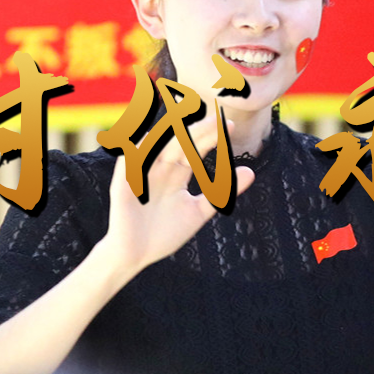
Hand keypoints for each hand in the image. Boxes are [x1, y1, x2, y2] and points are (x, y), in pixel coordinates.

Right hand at [97, 115, 255, 273]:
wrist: (136, 255)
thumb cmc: (164, 233)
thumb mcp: (198, 212)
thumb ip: (220, 193)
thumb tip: (250, 172)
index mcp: (177, 172)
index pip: (196, 148)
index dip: (211, 136)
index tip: (229, 125)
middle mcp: (160, 168)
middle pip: (179, 143)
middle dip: (197, 131)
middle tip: (215, 118)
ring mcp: (141, 175)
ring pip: (155, 147)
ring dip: (167, 132)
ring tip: (184, 118)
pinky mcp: (123, 186)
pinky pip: (127, 164)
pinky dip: (136, 151)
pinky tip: (146, 139)